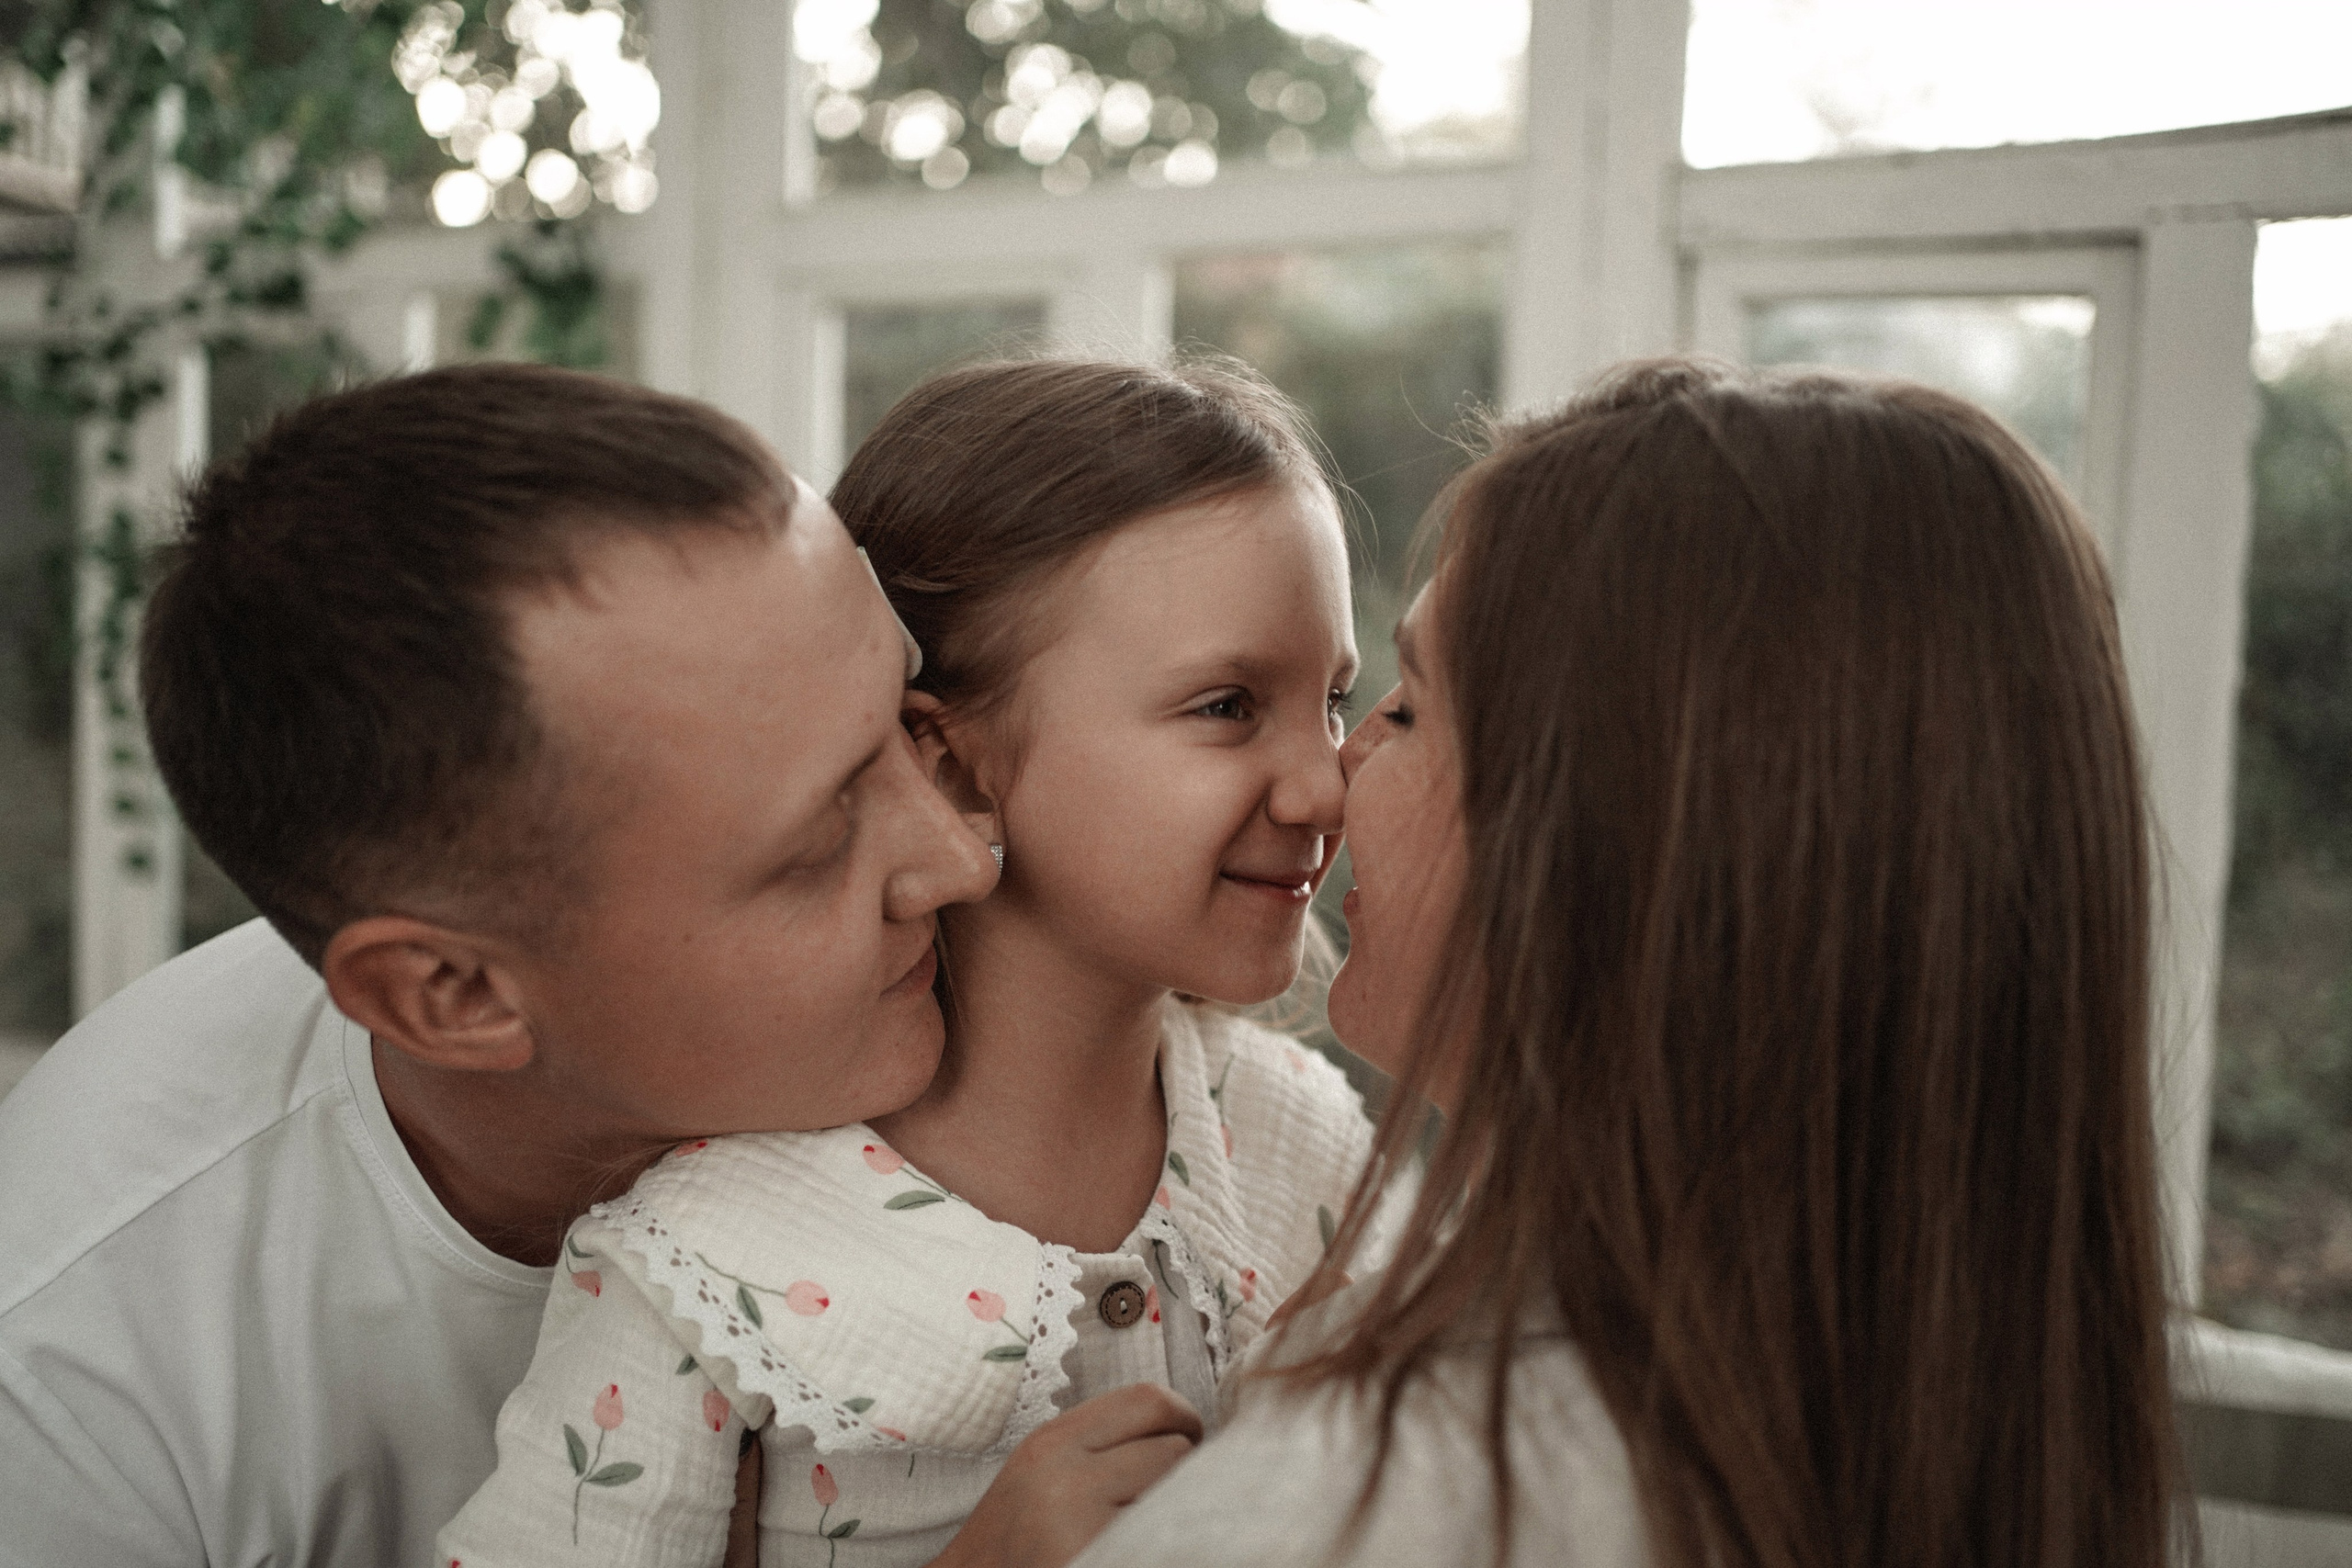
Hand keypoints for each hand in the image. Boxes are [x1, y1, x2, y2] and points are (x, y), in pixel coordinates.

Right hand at [927, 1383, 1204, 1567]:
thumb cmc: (1012, 1536)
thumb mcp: (1043, 1469)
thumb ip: (1098, 1442)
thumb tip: (1179, 1428)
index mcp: (1053, 1442)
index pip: (1146, 1400)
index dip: (1183, 1415)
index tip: (1191, 1436)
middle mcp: (1066, 1478)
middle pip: (1172, 1447)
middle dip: (1186, 1467)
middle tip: (1180, 1487)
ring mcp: (1082, 1527)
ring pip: (1172, 1497)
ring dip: (1170, 1509)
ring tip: (1143, 1525)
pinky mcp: (1099, 1559)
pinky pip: (1157, 1539)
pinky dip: (1156, 1541)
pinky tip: (1133, 1548)